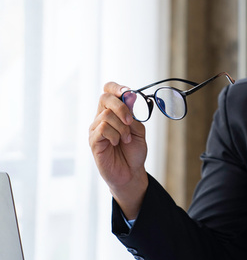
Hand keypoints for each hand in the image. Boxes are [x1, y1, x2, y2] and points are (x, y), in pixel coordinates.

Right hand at [89, 81, 148, 218]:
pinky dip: (114, 135)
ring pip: (106, 115)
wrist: (131, 172)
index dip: (115, 87)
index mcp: (113, 111)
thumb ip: (133, 114)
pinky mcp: (93, 140)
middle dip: (121, 107)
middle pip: (104, 97)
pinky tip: (117, 143)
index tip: (127, 91)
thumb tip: (129, 97)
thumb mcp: (138, 130)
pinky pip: (102, 128)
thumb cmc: (133, 151)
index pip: (108, 90)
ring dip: (122, 127)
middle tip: (131, 121)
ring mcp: (96, 129)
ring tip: (126, 139)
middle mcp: (102, 117)